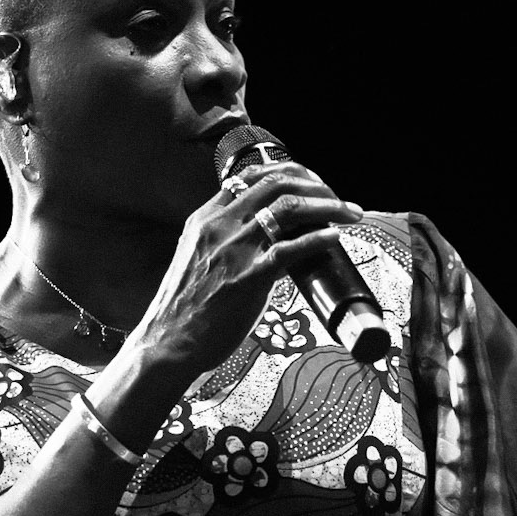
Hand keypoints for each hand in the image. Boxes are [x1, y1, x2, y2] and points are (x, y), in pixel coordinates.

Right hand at [139, 160, 361, 379]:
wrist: (167, 342)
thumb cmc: (184, 308)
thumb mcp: (198, 258)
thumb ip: (223, 241)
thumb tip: (261, 239)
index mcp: (205, 218)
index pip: (249, 177)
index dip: (288, 173)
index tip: (311, 183)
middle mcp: (220, 226)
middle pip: (275, 182)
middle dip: (315, 183)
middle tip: (337, 197)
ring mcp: (235, 250)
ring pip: (289, 207)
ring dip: (327, 205)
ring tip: (349, 213)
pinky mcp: (248, 278)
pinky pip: (291, 249)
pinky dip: (319, 237)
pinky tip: (335, 237)